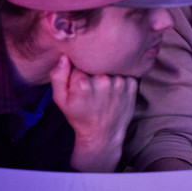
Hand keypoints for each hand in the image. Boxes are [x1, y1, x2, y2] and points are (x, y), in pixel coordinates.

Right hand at [51, 55, 138, 172]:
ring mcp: (120, 82)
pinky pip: (124, 72)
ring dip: (107, 73)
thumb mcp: (60, 99)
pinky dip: (120, 77)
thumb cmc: (79, 115)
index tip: (79, 80)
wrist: (103, 134)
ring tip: (104, 89)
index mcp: (83, 83)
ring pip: (110, 66)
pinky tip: (115, 90)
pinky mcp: (133, 84)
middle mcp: (103, 80)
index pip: (79, 61)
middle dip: (92, 70)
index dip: (77, 69)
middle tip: (92, 86)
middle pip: (96, 62)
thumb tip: (65, 57)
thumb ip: (58, 77)